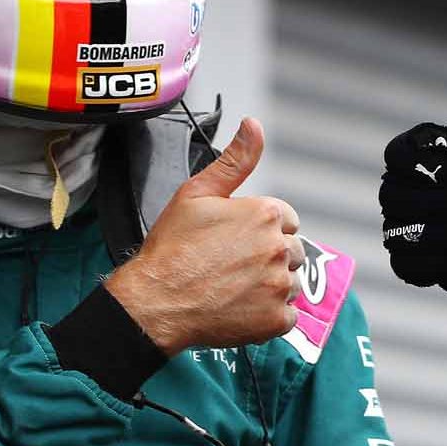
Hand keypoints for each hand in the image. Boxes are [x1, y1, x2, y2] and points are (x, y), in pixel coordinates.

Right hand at [106, 117, 303, 353]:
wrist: (154, 301)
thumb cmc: (172, 247)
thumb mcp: (198, 192)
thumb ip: (235, 159)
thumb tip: (254, 125)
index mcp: (266, 214)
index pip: (285, 219)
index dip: (261, 229)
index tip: (236, 240)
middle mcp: (279, 248)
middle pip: (292, 251)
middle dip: (268, 257)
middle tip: (232, 265)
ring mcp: (279, 286)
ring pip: (290, 283)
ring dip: (270, 285)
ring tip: (233, 287)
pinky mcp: (276, 320)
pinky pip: (286, 315)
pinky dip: (268, 315)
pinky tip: (240, 308)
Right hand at [380, 39, 446, 316]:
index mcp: (431, 158)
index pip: (395, 155)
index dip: (428, 167)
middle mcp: (417, 189)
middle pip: (391, 195)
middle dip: (441, 206)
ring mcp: (413, 227)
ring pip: (396, 230)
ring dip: (441, 236)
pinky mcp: (415, 264)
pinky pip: (402, 264)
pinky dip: (433, 265)